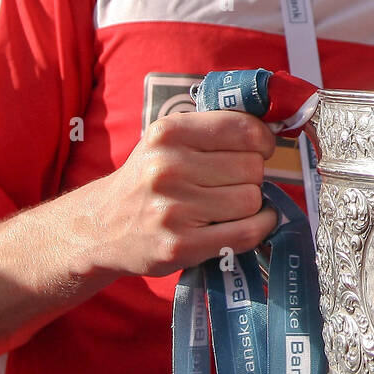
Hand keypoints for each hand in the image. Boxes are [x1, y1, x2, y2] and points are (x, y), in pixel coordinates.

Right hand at [80, 110, 277, 278]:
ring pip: (252, 199)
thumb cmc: (147, 179)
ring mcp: (173, 209)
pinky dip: (261, 226)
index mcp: (167, 133)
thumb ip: (214, 128)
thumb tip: (273, 128)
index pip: (243, 129)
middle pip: (252, 166)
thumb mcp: (168, 141)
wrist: (100, 228)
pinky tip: (250, 222)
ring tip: (229, 203)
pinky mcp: (181, 246)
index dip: (263, 140)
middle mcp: (167, 168)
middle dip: (252, 174)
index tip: (261, 148)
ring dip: (252, 203)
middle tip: (232, 182)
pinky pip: (247, 232)